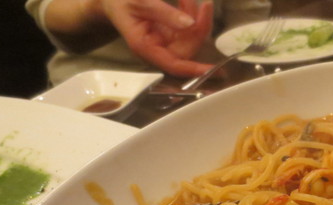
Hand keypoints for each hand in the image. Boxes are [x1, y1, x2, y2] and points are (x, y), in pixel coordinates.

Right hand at [98, 0, 214, 76]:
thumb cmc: (120, 0)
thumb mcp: (140, 1)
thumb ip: (165, 13)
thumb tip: (190, 23)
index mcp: (145, 47)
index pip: (173, 64)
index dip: (194, 69)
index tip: (213, 69)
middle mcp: (156, 49)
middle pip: (187, 49)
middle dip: (200, 28)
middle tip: (204, 5)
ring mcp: (164, 43)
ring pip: (191, 38)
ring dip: (197, 19)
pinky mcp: (169, 35)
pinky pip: (188, 30)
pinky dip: (192, 15)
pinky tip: (188, 2)